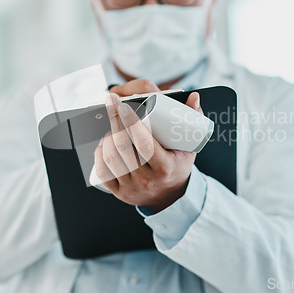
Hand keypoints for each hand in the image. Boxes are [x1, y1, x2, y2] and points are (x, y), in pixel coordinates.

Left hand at [94, 82, 202, 212]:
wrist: (170, 196)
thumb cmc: (178, 165)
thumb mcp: (190, 146)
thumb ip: (194, 119)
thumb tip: (194, 96)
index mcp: (165, 168)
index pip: (145, 143)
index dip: (131, 122)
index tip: (123, 105)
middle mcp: (147, 180)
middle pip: (124, 147)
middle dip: (114, 120)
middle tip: (111, 102)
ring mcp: (131, 187)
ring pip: (111, 157)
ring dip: (106, 135)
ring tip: (109, 122)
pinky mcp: (119, 192)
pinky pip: (102, 171)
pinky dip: (99, 153)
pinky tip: (102, 141)